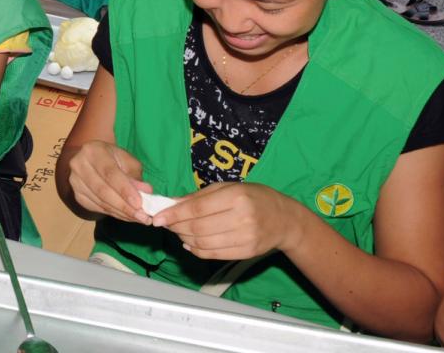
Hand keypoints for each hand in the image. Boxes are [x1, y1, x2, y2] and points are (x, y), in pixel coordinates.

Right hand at [65, 140, 152, 222]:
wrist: (92, 161)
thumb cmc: (113, 159)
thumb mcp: (127, 161)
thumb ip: (136, 176)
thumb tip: (146, 192)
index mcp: (93, 151)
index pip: (109, 173)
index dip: (124, 189)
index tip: (139, 203)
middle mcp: (79, 165)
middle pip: (103, 190)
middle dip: (124, 206)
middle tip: (143, 216)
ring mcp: (75, 181)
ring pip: (100, 202)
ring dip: (121, 213)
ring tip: (138, 218)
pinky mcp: (77, 195)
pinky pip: (97, 208)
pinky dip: (114, 214)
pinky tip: (126, 216)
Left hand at [153, 181, 308, 260]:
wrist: (285, 219)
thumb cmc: (254, 198)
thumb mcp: (228, 188)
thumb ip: (199, 197)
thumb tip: (171, 203)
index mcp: (236, 197)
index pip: (197, 208)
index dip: (174, 214)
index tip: (158, 217)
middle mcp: (242, 218)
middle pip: (198, 228)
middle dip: (176, 227)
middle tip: (166, 223)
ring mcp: (246, 238)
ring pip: (203, 243)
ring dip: (184, 239)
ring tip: (178, 232)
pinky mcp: (247, 253)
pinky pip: (213, 254)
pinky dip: (196, 250)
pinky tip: (190, 243)